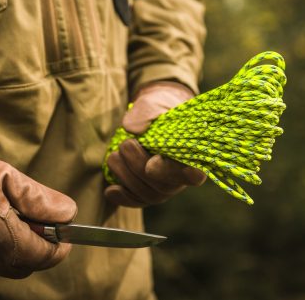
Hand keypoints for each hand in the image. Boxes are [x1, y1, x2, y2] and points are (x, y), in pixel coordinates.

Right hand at [0, 127, 76, 278]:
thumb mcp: (9, 177)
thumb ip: (41, 201)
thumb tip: (67, 215)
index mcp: (2, 237)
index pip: (43, 257)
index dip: (58, 248)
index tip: (65, 237)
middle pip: (24, 266)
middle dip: (36, 248)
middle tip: (34, 222)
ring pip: (1, 266)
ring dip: (11, 249)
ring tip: (3, 218)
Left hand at [104, 82, 206, 206]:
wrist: (153, 115)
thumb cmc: (159, 108)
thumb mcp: (154, 103)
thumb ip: (145, 112)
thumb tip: (132, 129)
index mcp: (194, 154)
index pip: (193, 173)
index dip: (172, 172)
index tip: (151, 163)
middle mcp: (183, 176)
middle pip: (164, 186)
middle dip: (138, 166)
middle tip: (125, 144)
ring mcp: (167, 186)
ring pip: (149, 194)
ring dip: (127, 177)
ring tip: (113, 156)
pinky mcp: (150, 191)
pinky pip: (139, 201)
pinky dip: (123, 198)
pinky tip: (110, 191)